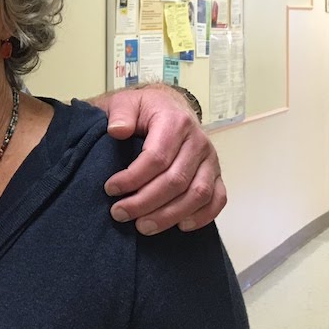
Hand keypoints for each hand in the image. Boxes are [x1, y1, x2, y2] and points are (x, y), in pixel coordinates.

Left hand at [91, 84, 225, 234]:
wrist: (169, 107)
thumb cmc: (144, 109)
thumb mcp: (126, 102)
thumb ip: (120, 113)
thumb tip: (117, 130)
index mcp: (175, 122)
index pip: (156, 157)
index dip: (132, 177)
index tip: (110, 189)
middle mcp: (198, 141)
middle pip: (176, 180)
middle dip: (145, 202)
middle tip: (119, 213)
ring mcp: (210, 159)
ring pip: (197, 194)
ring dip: (169, 215)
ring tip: (142, 226)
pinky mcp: (216, 174)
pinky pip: (218, 199)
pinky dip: (203, 216)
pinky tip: (180, 226)